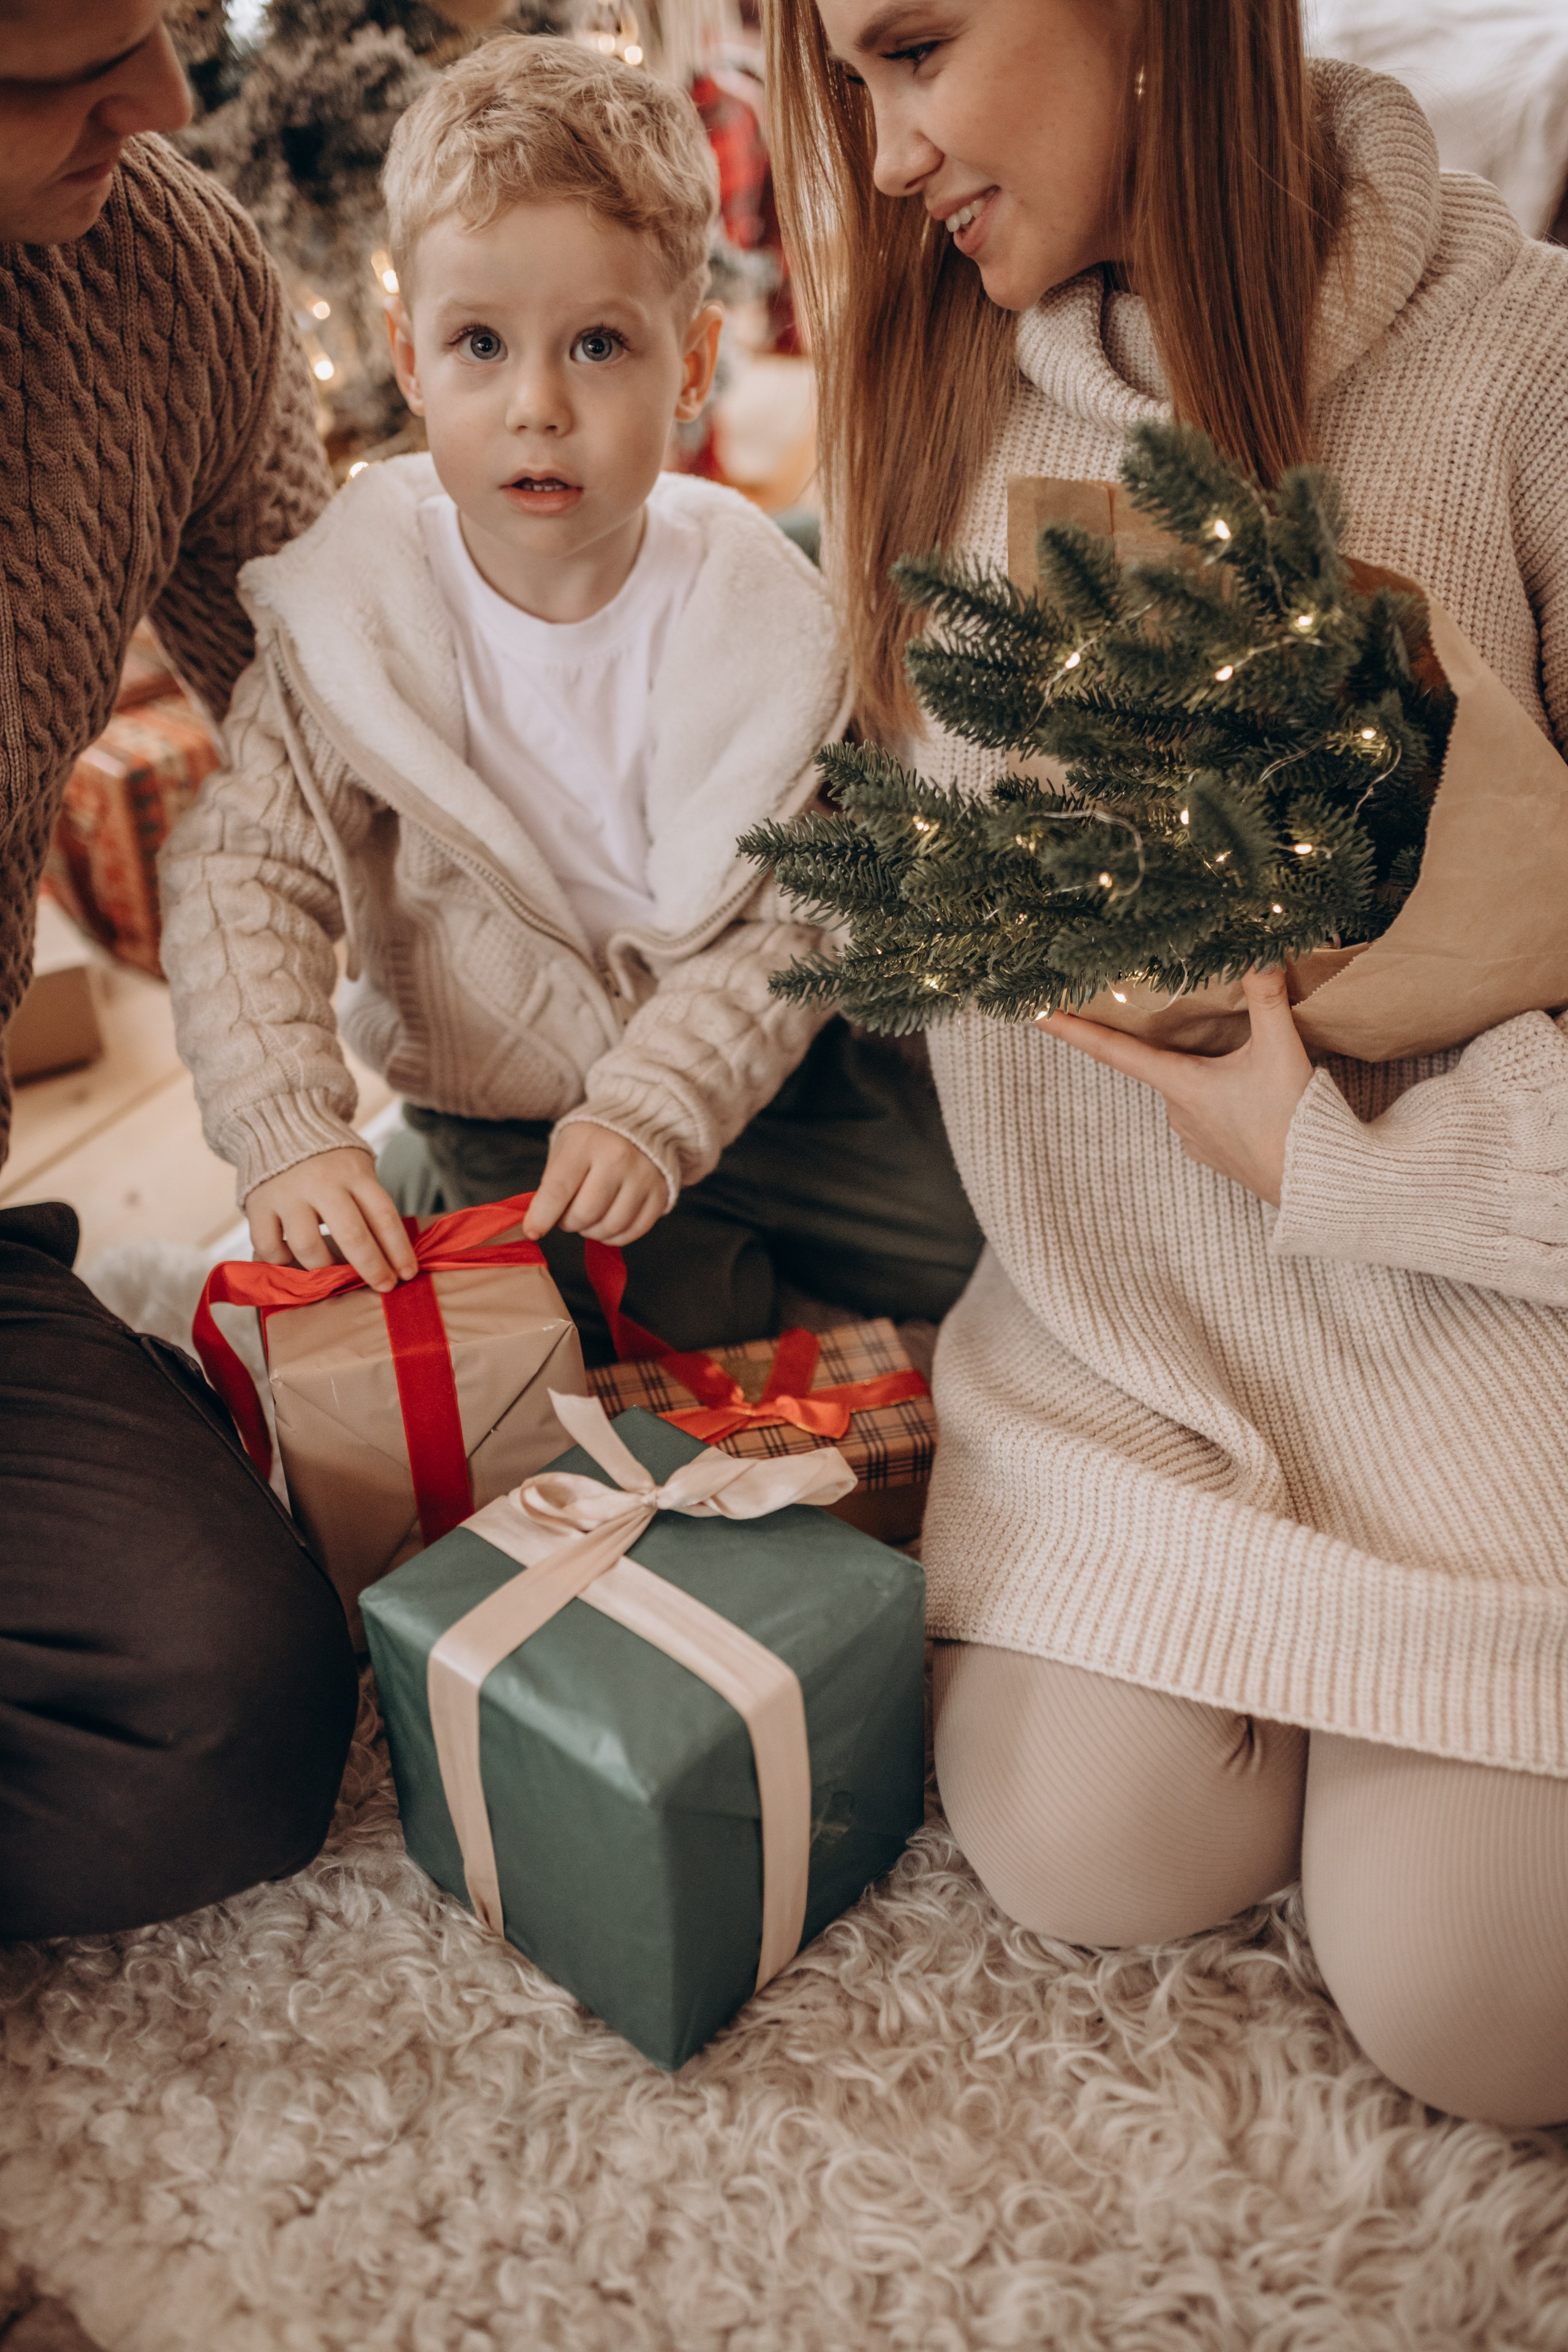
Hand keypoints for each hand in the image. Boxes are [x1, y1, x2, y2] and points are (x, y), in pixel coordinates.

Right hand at [245, 1147, 417, 1293]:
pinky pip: (270, 1246)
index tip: (407, 1274)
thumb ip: (369, 1205)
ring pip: (308, 1246)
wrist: (278, 1125)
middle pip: (352, 1235)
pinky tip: (293, 1260)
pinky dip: (282, 1260)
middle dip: (372, 1267)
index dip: (398, 1250)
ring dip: (324, 1268)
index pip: (384, 1216)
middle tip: (383, 1286)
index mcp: (353, 1173)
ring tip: (332, 1273)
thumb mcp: (357, 1169)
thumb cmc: (328, 1160)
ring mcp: (288, 1194)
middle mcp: (321, 1183)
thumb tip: (389, 1257)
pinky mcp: (258, 1204)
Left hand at [523, 1123, 666, 1246]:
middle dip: (568, 1223)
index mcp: (587, 1143)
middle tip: (567, 1215)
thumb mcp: (566, 1148)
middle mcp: (619, 1159)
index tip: (533, 1231)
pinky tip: (607, 1222)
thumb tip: (538, 1224)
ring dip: (591, 1231)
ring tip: (588, 1217)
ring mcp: (643, 1177)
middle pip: (585, 1214)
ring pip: (610, 1227)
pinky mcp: (660, 1194)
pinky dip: (614, 1236)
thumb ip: (552, 1185)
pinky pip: (633, 1232)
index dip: (542, 1217)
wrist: (639, 1123)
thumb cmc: (593, 1141)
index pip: (559, 1190)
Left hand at [1036, 967, 1312, 1204]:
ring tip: (1243, 1059)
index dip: (1071, 1029)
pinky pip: (1205, 1112)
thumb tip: (1260, 951)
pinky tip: (1248, 1090)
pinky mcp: (1211, 1152)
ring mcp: (1191, 1135)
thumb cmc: (1293, 1120)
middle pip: (1161, 1062)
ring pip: (1187, 1086)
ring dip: (1204, 1069)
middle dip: (1170, 1042)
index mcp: (1179, 1083)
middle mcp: (1175, 1111)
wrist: (1315, 1186)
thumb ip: (1267, 998)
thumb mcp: (1280, 1051)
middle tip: (1191, 1018)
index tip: (1035, 1012)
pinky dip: (1219, 1095)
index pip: (1110, 1050)